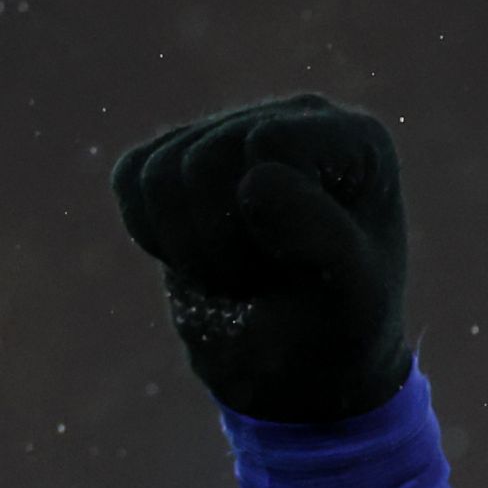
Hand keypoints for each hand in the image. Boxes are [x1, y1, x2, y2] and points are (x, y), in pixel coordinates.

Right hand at [109, 93, 412, 422]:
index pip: (268, 145)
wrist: (300, 369)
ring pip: (159, 172)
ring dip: (190, 248)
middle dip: (222, 243)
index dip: (262, 216)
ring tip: (241, 273)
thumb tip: (256, 182)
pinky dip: (154, 236)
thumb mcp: (352, 299)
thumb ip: (323, 240)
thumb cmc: (339, 331)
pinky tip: (203, 256)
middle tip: (266, 280)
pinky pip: (131, 178)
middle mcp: (296, 118)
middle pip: (205, 158)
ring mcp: (232, 130)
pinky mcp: (178, 156)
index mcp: (357, 140)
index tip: (299, 263)